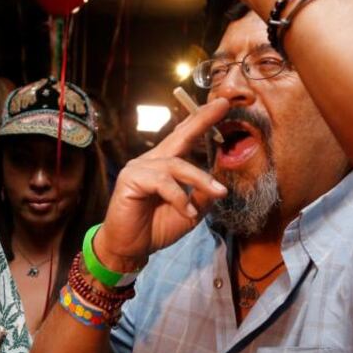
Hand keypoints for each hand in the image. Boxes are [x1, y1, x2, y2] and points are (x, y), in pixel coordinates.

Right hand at [94, 98, 230, 271]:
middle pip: (179, 135)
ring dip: (201, 179)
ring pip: (177, 164)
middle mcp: (152, 160)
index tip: (222, 105)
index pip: (185, 138)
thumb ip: (203, 195)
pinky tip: (188, 211)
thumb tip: (219, 181)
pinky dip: (180, 197)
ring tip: (218, 193)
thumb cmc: (157, 228)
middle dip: (201, 120)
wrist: (130, 248)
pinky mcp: (131, 178)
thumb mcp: (190, 212)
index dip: (202, 121)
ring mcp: (139, 167)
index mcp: (165, 165)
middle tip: (222, 105)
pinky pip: (164, 182)